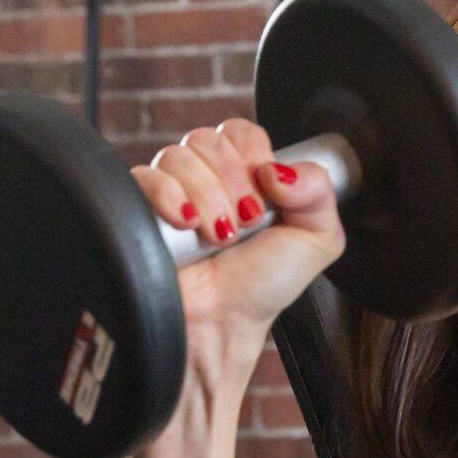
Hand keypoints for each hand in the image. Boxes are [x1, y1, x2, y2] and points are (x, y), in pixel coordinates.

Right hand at [131, 120, 345, 347]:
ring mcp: (171, 192)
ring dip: (207, 197)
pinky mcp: (138, 208)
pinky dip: (169, 196)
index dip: (253, 155)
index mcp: (245, 177)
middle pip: (209, 139)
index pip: (240, 132)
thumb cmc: (262, 287)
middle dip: (233, 182)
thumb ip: (319, 191)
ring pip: (179, 155)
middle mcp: (206, 179)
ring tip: (218, 236)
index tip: (265, 194)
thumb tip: (278, 169)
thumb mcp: (316, 240)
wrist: (222, 325)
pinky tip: (186, 223)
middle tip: (244, 222)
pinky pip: (144, 175)